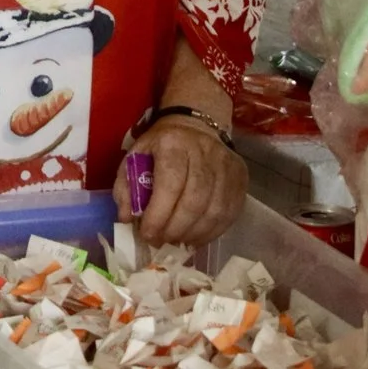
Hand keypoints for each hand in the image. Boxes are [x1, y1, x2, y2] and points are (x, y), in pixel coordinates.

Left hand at [120, 115, 247, 247]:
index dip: (159, 214)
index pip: (170, 183)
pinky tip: (194, 238)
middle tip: (160, 242)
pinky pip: (228, 214)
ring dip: (192, 234)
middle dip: (175, 229)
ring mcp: (227, 166)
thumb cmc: (161, 146)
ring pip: (214, 211)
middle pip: (194, 201)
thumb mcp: (135, 157)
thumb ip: (126, 187)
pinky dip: (211, 233)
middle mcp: (205, 152)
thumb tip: (127, 218)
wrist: (196, 126)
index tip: (147, 234)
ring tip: (175, 242)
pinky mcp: (241, 179)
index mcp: (174, 143)